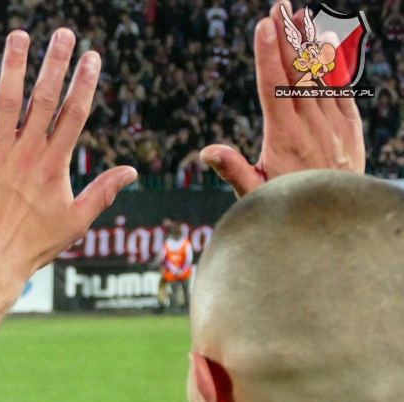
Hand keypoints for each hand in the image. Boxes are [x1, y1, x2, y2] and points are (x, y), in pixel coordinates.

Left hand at [0, 28, 136, 287]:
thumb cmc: (30, 245)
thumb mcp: (74, 222)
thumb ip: (102, 193)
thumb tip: (131, 172)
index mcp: (54, 164)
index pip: (74, 114)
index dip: (84, 83)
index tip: (92, 57)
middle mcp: (26, 153)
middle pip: (44, 98)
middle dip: (55, 63)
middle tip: (63, 33)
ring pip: (7, 100)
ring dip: (14, 65)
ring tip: (20, 35)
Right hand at [200, 2, 364, 197]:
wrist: (335, 224)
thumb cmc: (287, 210)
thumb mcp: (254, 195)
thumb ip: (233, 171)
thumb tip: (207, 152)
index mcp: (284, 139)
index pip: (274, 87)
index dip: (269, 55)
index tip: (264, 28)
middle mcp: (312, 127)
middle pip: (298, 73)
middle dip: (289, 37)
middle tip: (281, 7)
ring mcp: (335, 126)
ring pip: (322, 77)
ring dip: (310, 45)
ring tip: (302, 17)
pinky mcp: (350, 130)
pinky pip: (342, 91)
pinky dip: (333, 67)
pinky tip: (326, 48)